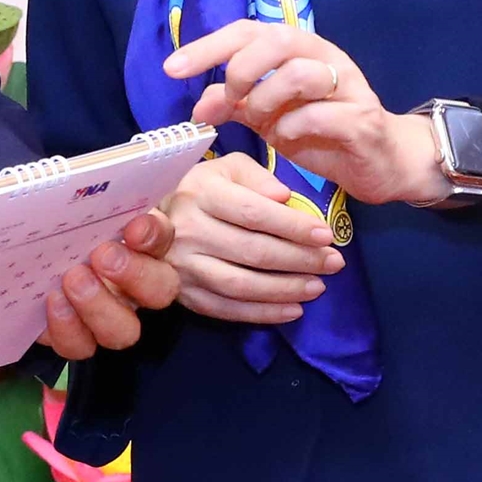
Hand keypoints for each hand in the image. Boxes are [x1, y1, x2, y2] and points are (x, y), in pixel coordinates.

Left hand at [36, 207, 180, 361]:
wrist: (20, 252)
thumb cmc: (52, 225)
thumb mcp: (71, 208)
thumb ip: (91, 200)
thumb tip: (89, 192)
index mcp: (139, 245)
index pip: (161, 238)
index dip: (153, 235)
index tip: (134, 227)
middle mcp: (133, 286)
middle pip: (159, 292)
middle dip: (136, 274)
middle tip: (103, 256)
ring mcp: (106, 316)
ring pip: (123, 331)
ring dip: (99, 308)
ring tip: (72, 281)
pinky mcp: (74, 335)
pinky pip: (78, 345)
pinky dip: (65, 328)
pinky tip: (50, 302)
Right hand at [156, 151, 341, 323]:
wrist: (146, 220)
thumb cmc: (200, 189)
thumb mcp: (226, 168)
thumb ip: (257, 176)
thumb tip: (284, 198)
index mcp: (201, 194)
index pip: (254, 214)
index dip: (293, 226)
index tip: (326, 234)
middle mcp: (189, 231)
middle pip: (253, 251)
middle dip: (300, 259)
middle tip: (334, 262)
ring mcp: (184, 267)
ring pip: (241, 285)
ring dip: (286, 289)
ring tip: (318, 286)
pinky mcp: (185, 294)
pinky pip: (228, 309)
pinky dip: (264, 313)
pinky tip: (294, 309)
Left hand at [161, 19, 452, 208]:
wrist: (383, 162)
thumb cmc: (323, 133)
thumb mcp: (271, 117)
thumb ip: (237, 105)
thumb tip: (198, 104)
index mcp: (299, 50)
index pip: (249, 31)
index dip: (209, 46)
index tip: (173, 68)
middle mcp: (325, 58)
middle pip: (276, 40)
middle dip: (241, 70)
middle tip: (230, 101)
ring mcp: (348, 86)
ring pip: (300, 73)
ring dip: (267, 102)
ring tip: (263, 125)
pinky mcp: (363, 119)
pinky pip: (320, 116)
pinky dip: (293, 129)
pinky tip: (288, 141)